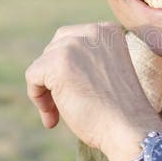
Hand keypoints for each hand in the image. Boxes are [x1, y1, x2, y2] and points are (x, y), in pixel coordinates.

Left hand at [25, 23, 160, 156]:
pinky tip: (53, 117)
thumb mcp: (107, 72)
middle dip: (53, 77)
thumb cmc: (120, 112)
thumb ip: (86, 60)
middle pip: (54, 48)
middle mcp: (92, 31)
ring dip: (46, 90)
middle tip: (62, 106)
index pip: (72, 40)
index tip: (76, 93)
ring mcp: (74, 45)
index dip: (67, 68)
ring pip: (42, 63)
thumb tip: (48, 65)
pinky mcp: (58, 63)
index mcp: (107, 31)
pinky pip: (32, 76)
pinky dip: (37, 97)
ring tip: (57, 115)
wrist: (129, 129)